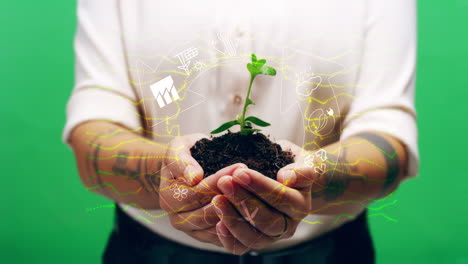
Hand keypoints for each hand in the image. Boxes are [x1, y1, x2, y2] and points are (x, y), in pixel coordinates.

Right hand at [159, 134, 246, 246]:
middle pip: (208, 214)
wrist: (183, 170)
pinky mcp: (209, 237)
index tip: (240, 166)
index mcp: (169, 199)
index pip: (197, 193)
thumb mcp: (178, 149)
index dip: (218, 180)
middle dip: (232, 197)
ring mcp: (193, 231)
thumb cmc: (183, 155)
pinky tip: (255, 211)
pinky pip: (226, 239)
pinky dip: (241, 227)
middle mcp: (178, 219)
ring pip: (219, 229)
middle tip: (252, 182)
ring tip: (257, 195)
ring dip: (239, 212)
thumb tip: (193, 177)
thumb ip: (181, 161)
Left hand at [214, 140, 316, 254]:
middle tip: (224, 182)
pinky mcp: (254, 242)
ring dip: (233, 218)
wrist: (287, 181)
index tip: (240, 172)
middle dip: (243, 200)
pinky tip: (218, 222)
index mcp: (300, 205)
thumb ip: (301, 169)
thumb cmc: (291, 168)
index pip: (282, 198)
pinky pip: (240, 247)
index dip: (260, 186)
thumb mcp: (302, 162)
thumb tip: (286, 178)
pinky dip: (228, 237)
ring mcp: (271, 237)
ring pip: (253, 237)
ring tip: (217, 199)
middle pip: (267, 220)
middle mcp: (288, 226)